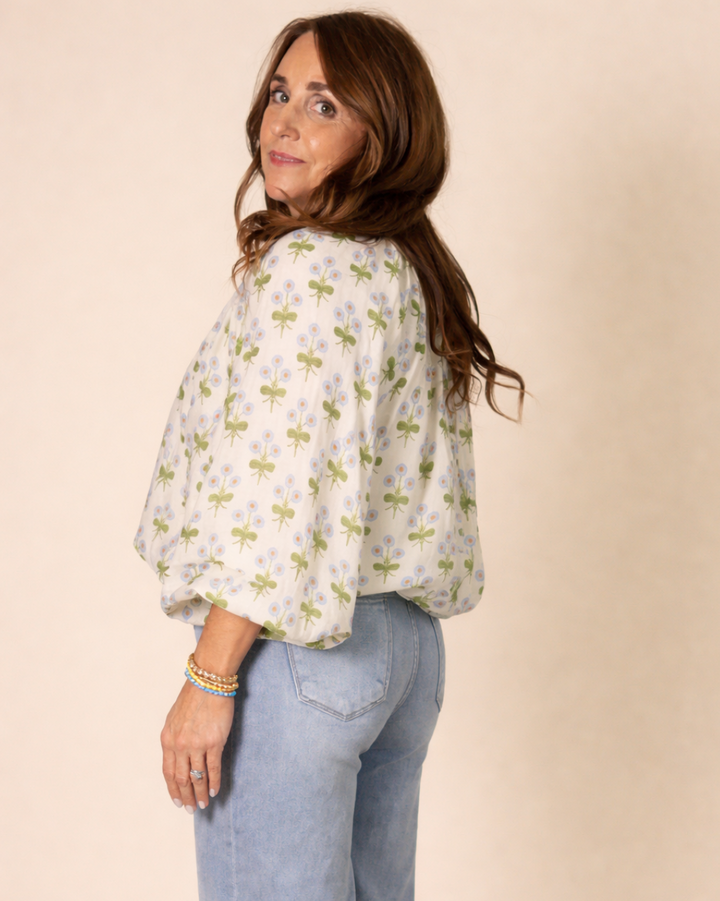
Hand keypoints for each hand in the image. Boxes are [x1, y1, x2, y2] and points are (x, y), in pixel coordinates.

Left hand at [160, 676, 234, 811]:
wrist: (208, 682)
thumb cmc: (193, 697)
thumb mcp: (175, 718)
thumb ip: (174, 738)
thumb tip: (178, 756)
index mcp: (167, 739)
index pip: (168, 772)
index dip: (173, 789)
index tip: (177, 802)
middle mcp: (179, 745)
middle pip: (181, 779)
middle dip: (186, 797)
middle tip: (191, 809)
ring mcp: (196, 745)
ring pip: (197, 777)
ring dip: (199, 793)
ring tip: (203, 804)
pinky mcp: (213, 742)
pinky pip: (212, 768)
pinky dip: (213, 782)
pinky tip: (213, 791)